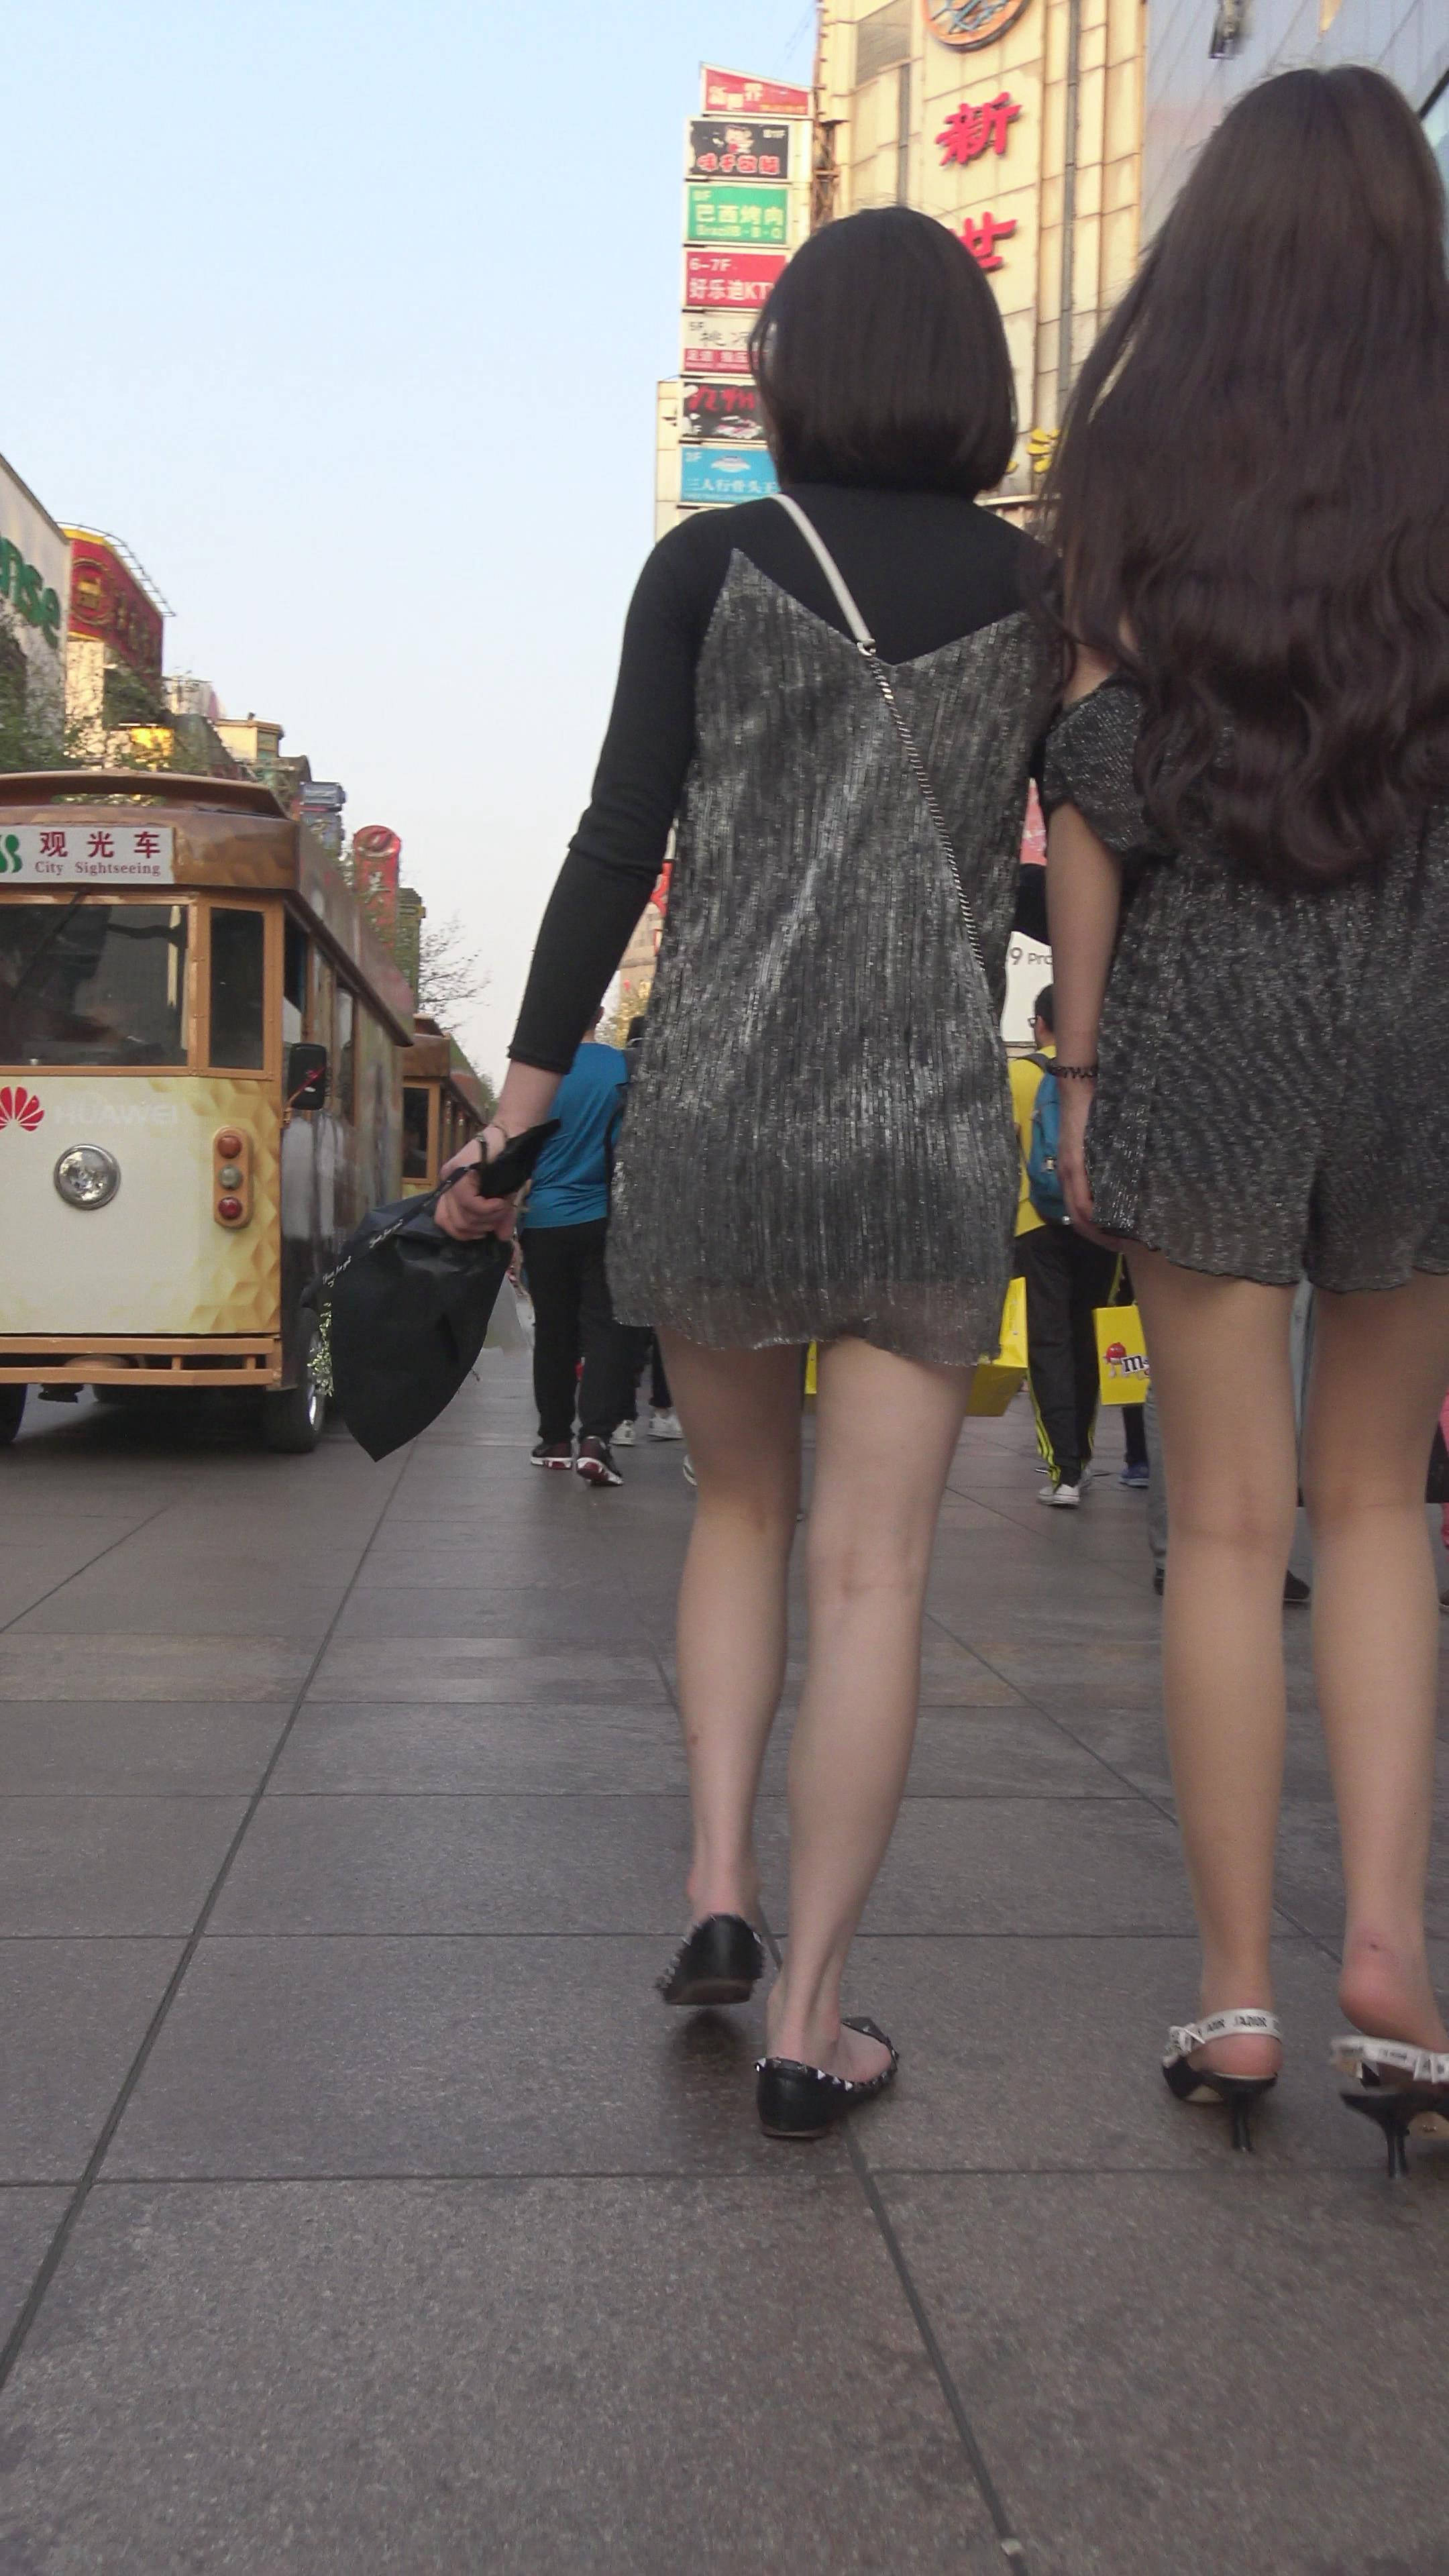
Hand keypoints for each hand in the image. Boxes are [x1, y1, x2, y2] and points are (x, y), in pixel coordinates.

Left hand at [433, 1124, 517, 1243]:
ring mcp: (451, 1178)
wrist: (511, 1136)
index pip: (444, 1222)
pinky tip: (501, 1202)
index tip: (485, 1230)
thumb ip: (499, 1218)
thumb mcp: (502, 1198)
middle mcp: (447, 1185)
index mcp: (452, 1191)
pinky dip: (490, 1209)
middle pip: (455, 1224)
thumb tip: (502, 1238)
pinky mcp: (459, 1172)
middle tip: (498, 1218)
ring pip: (464, 1217)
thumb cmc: (507, 1165)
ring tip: (503, 1207)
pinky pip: (471, 1204)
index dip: (464, 1233)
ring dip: (489, 1218)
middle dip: (480, 1228)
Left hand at [1056, 1081, 1116, 1246]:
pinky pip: (1080, 1196)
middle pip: (1078, 1221)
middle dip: (1100, 1238)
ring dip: (1097, 1231)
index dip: (1096, 1233)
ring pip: (1077, 1214)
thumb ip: (1107, 1164)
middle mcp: (1065, 1177)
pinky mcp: (1073, 1162)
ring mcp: (1068, 1171)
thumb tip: (1127, 1183)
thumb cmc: (1093, 1113)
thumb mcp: (1101, 1146)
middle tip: (1124, 1248)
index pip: (1080, 1214)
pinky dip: (1092, 1213)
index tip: (1118, 1243)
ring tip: (1121, 1240)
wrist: (1080, 1088)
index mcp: (1071, 1175)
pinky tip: (1106, 1221)